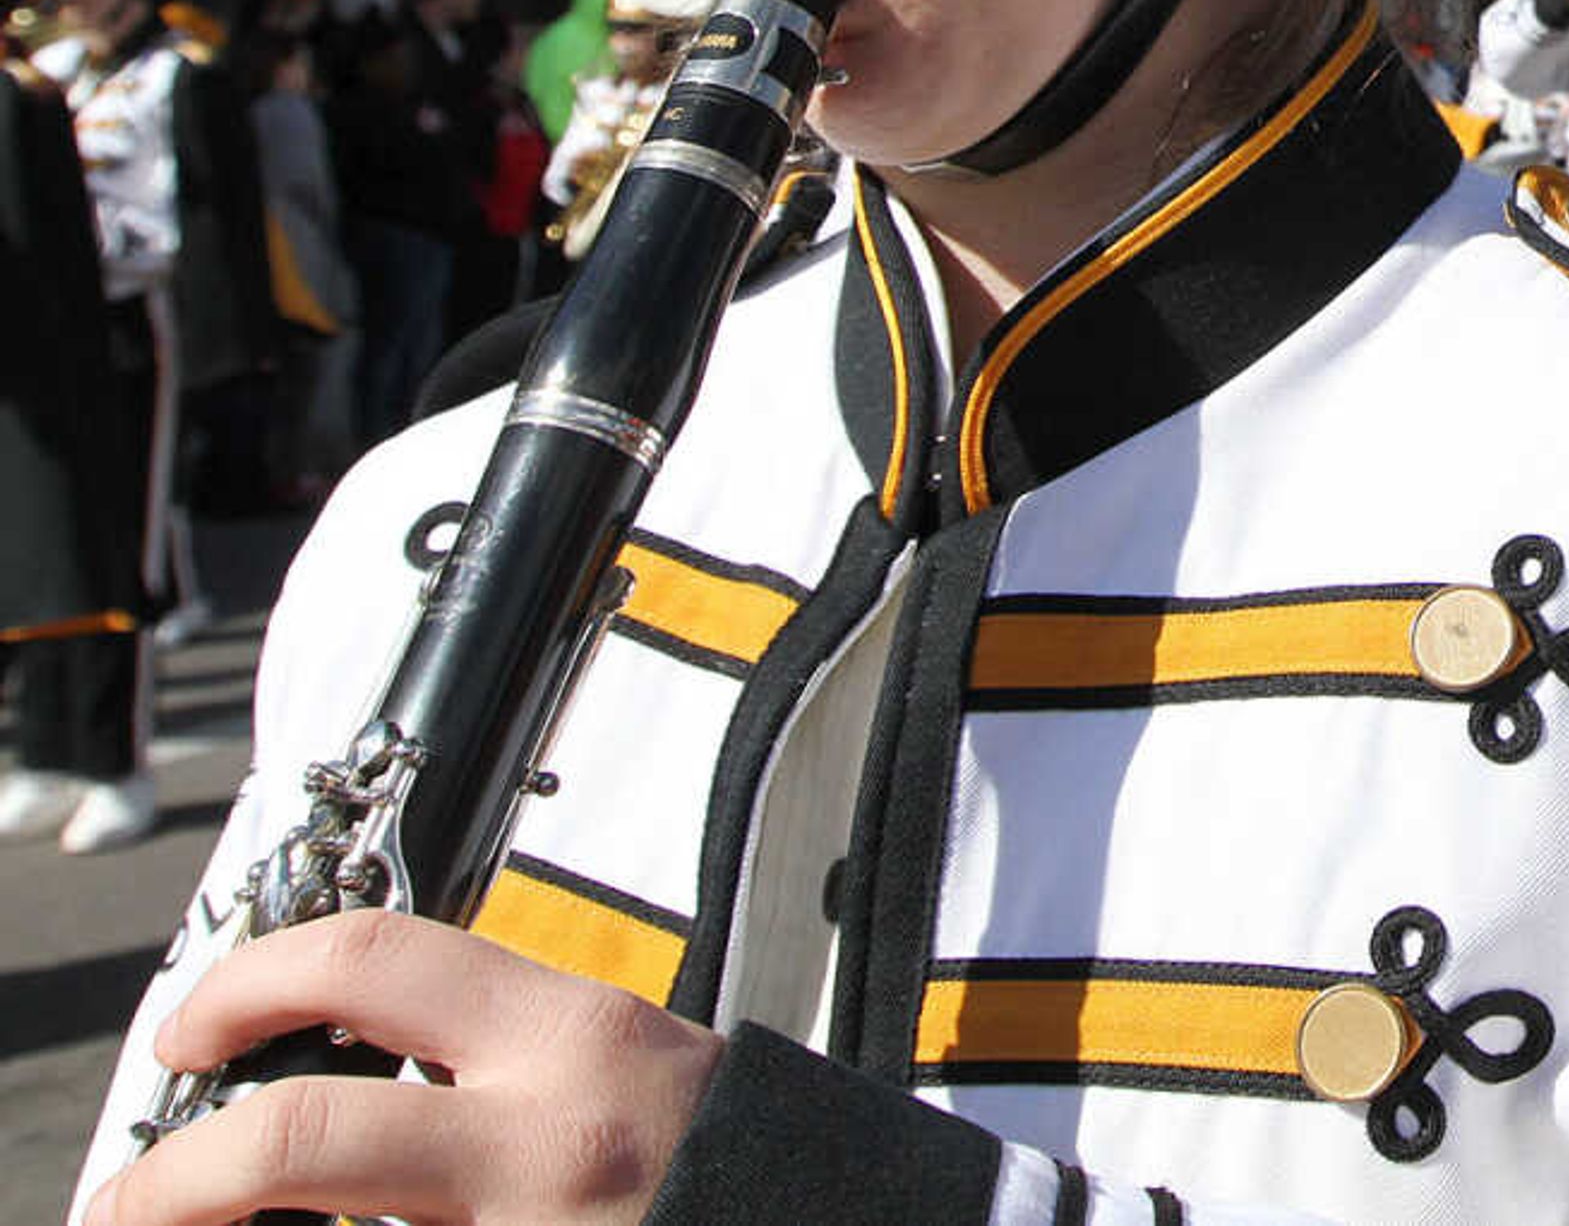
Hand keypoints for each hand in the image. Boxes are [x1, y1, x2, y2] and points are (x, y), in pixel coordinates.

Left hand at [93, 910, 719, 1225]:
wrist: (842, 1222)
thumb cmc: (720, 1159)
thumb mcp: (617, 1065)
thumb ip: (497, 1054)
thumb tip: (335, 1064)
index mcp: (569, 1037)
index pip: (373, 962)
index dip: (247, 983)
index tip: (193, 1029)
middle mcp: (542, 1135)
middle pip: (300, 1132)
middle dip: (173, 1176)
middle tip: (133, 1195)